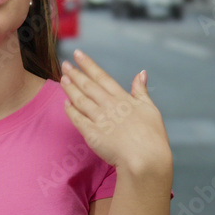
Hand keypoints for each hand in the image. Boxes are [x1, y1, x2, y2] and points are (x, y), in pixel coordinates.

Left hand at [60, 50, 171, 176]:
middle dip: (75, 73)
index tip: (78, 54)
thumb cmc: (152, 137)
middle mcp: (109, 106)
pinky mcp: (92, 135)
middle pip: (88, 86)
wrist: (145, 160)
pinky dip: (70, 110)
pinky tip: (65, 103)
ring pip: (80, 100)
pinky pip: (77, 120)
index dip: (88, 65)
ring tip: (62, 78)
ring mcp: (99, 120)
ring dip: (70, 89)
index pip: (102, 77)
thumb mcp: (151, 109)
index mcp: (123, 99)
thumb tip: (141, 73)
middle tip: (64, 64)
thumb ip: (141, 91)